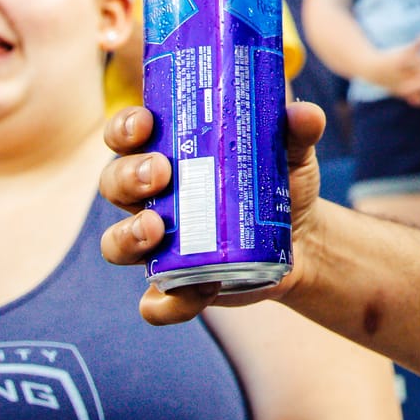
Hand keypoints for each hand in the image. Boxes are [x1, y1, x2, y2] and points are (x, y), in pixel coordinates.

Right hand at [99, 100, 328, 324]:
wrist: (303, 241)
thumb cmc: (278, 184)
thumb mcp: (291, 154)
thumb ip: (295, 131)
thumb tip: (305, 114)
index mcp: (167, 155)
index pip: (128, 135)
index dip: (125, 126)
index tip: (146, 122)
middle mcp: (151, 199)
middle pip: (114, 183)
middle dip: (128, 176)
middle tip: (160, 173)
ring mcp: (159, 247)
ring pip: (116, 243)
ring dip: (127, 236)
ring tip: (155, 227)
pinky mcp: (176, 287)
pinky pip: (154, 304)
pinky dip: (167, 303)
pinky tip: (200, 290)